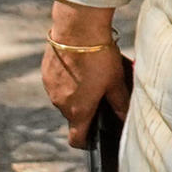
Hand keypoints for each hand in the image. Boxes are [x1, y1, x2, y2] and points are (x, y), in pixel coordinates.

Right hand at [39, 23, 132, 146]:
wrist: (77, 28)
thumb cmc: (99, 57)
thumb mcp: (116, 82)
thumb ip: (120, 103)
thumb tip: (125, 118)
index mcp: (78, 111)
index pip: (76, 139)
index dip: (85, 142)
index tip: (93, 138)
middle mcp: (60, 103)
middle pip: (73, 115)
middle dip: (86, 108)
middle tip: (102, 93)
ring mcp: (50, 87)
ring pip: (65, 97)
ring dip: (76, 92)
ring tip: (91, 75)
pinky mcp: (45, 71)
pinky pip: (57, 82)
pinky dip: (67, 78)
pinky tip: (80, 64)